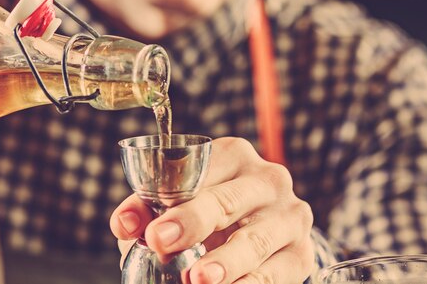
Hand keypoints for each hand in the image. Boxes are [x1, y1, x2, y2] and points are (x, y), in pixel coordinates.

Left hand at [110, 137, 314, 283]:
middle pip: (228, 200)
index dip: (170, 198)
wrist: (260, 228)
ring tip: (198, 278)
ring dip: (225, 262)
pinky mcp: (302, 251)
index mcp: (233, 155)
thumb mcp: (180, 201)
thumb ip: (148, 207)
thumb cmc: (210, 209)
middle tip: (162, 244)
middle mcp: (267, 179)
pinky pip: (277, 272)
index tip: (148, 229)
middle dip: (193, 223)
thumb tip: (124, 224)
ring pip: (255, 239)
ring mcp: (289, 214)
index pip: (199, 171)